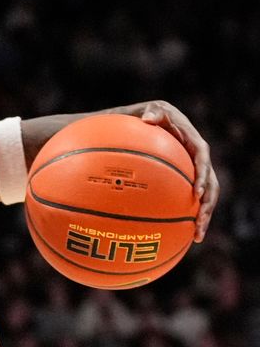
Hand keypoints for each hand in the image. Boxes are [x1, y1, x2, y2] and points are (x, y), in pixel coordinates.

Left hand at [136, 100, 218, 241]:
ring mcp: (191, 169)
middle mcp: (196, 156)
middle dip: (208, 204)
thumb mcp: (146, 110)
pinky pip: (189, 198)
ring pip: (205, 196)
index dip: (202, 174)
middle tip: (199, 221)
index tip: (196, 193)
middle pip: (210, 183)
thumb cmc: (138, 116)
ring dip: (204, 216)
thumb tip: (149, 117)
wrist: (136, 122)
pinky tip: (181, 234)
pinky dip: (188, 215)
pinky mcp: (184, 179)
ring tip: (197, 236)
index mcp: (191, 139)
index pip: (202, 157)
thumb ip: (151, 111)